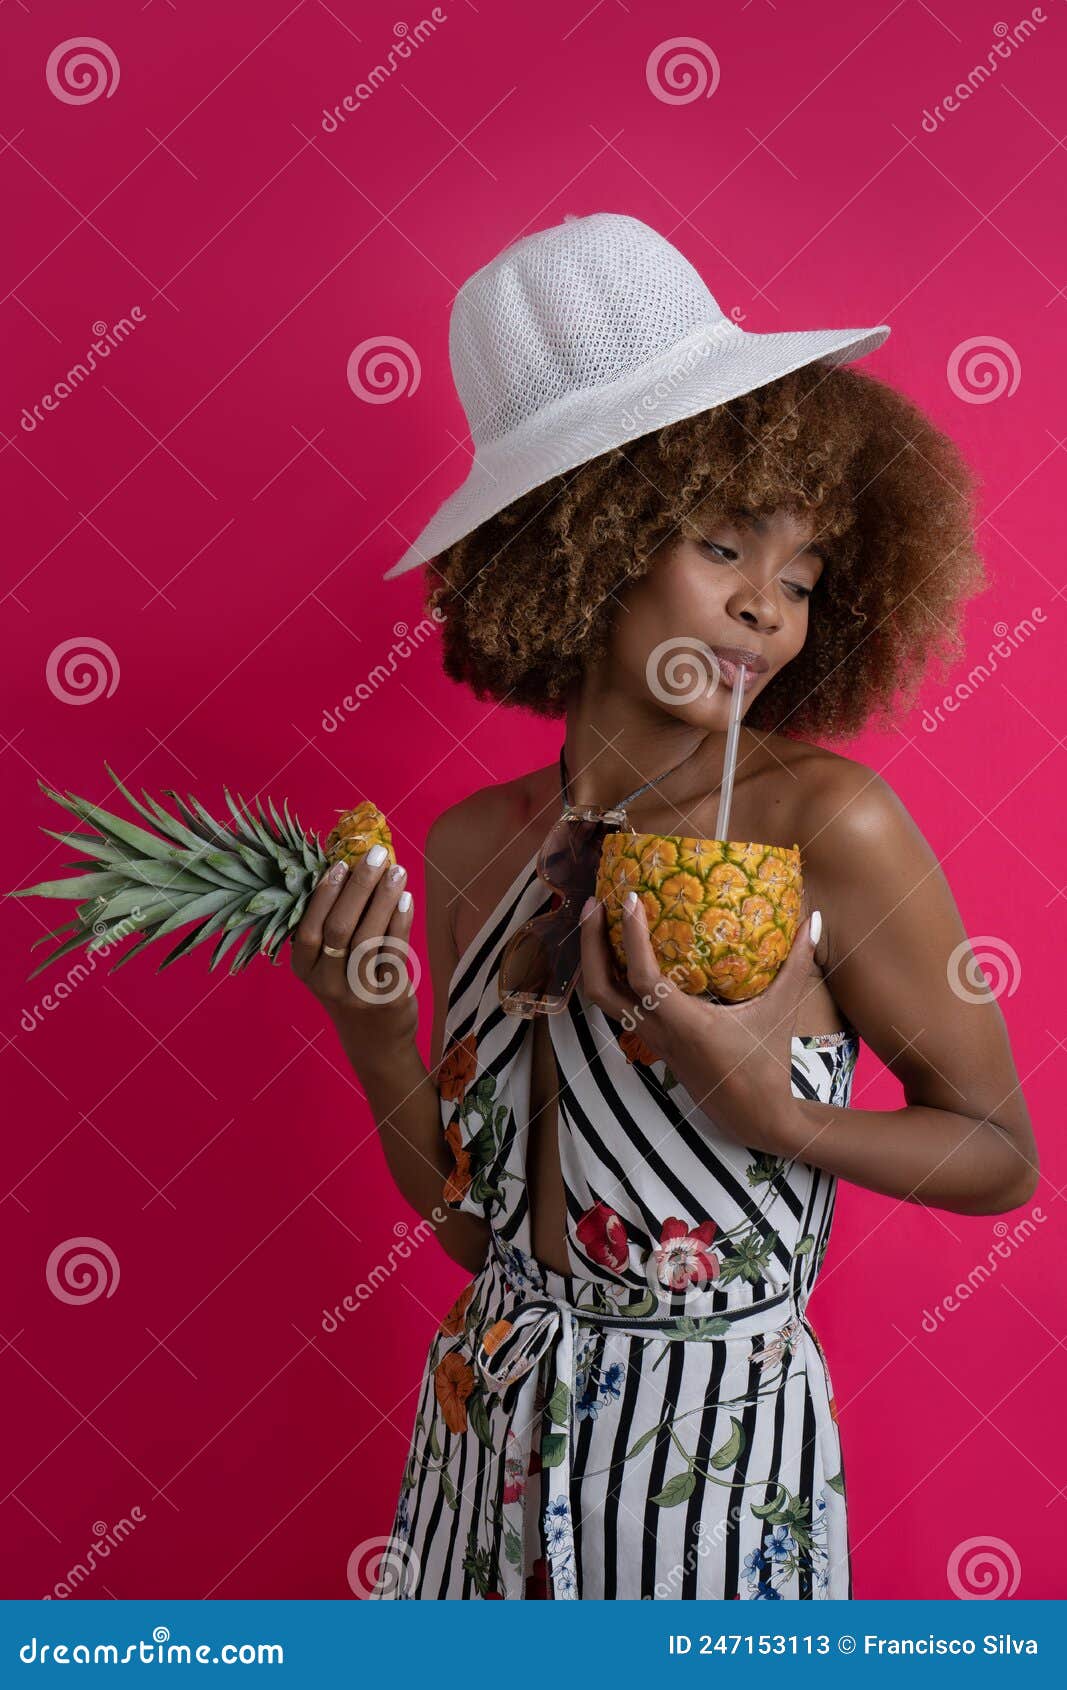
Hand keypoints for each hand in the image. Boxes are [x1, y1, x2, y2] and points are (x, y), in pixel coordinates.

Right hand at [291, 845, 417, 1039]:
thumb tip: (353, 867)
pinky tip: (406, 898)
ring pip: (368, 937)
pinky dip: (401, 921)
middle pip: (340, 928)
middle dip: (359, 886)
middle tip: (377, 855)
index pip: (309, 927)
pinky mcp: (387, 998)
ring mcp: (357, 993)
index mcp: (304, 969)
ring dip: (384, 898)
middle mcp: (326, 983)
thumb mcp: (329, 965)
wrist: (375, 1042)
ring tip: (398, 870)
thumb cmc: (350, 988)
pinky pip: (394, 952)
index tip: (341, 863)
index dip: (325, 894)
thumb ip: (334, 925)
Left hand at [578, 890, 820, 1154]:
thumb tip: (813, 919)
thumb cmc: (767, 1066)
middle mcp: (658, 1032)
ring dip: (594, 960)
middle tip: (595, 902)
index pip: (643, 976)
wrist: (755, 1118)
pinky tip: (622, 952)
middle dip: (590, 944)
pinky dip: (611, 976)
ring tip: (600, 921)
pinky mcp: (652, 1043)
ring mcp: (651, 1039)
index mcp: (685, 1024)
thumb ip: (795, 964)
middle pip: (601, 988)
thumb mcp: (781, 1011)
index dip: (631, 935)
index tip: (629, 898)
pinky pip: (617, 1006)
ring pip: (602, 1000)